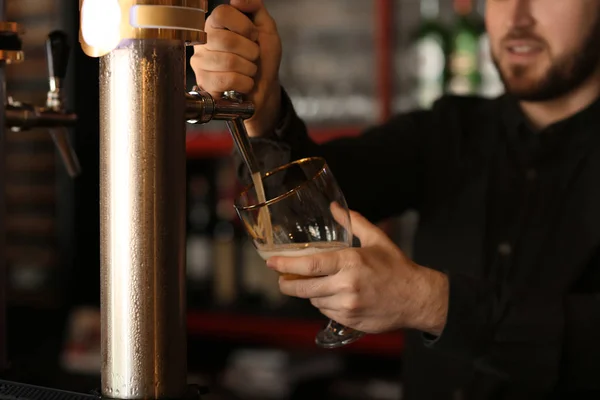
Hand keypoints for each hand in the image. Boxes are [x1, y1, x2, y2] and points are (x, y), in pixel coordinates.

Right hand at [192, 0, 282, 136]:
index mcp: (215, 24)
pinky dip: (244, 83)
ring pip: (228, 61)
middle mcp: (203, 42)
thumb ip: (255, 7)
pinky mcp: (204, 84)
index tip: (253, 36)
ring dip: (249, 69)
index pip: (221, 13)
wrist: (264, 89)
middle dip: (250, 51)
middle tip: (253, 57)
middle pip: (226, 39)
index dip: (244, 26)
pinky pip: (227, 80)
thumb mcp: (266, 29)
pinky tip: (244, 83)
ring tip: (249, 71)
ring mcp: (200, 63)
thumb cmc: (263, 59)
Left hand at [266, 204, 448, 334]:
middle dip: (288, 284)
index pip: (309, 265)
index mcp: (350, 262)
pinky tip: (331, 296)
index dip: (286, 265)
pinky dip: (324, 304)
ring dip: (310, 293)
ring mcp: (348, 305)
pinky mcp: (350, 320)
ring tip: (313, 285)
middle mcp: (346, 285)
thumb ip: (353, 222)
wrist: (417, 298)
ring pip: (314, 301)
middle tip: (281, 279)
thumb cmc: (397, 267)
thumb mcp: (376, 240)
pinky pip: (326, 312)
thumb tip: (335, 208)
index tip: (271, 263)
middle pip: (304, 288)